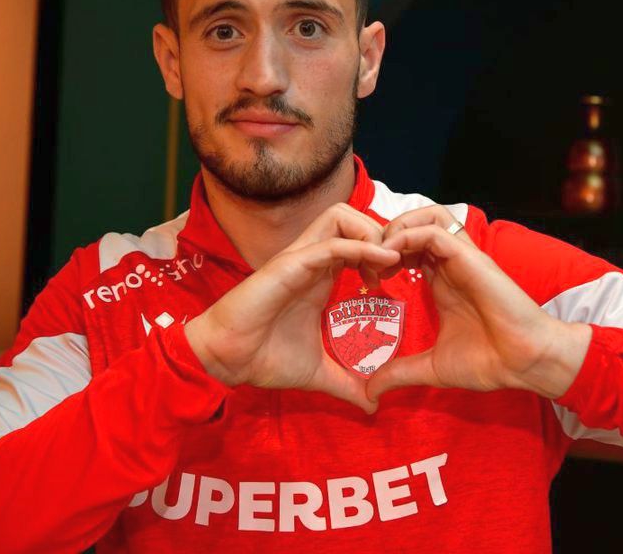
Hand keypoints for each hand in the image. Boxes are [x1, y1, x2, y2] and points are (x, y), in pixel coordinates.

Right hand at [184, 204, 398, 412]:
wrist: (225, 360)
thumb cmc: (263, 358)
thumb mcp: (318, 373)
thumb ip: (346, 384)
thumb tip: (373, 406)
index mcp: (319, 276)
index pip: (356, 240)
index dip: (382, 251)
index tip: (397, 279)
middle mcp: (311, 260)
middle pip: (352, 217)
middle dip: (381, 233)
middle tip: (395, 267)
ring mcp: (299, 259)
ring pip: (340, 217)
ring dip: (370, 233)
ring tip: (386, 264)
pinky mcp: (289, 265)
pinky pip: (330, 244)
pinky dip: (359, 247)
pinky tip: (378, 266)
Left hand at [367, 206, 591, 401]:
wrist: (526, 362)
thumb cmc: (490, 362)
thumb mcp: (432, 367)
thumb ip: (400, 373)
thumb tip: (370, 393)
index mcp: (442, 281)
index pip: (408, 248)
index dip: (381, 255)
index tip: (365, 279)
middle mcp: (450, 264)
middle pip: (414, 224)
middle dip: (384, 235)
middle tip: (366, 262)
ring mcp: (461, 258)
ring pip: (425, 217)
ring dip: (396, 228)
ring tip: (379, 254)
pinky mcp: (470, 258)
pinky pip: (434, 231)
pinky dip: (407, 237)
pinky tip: (391, 259)